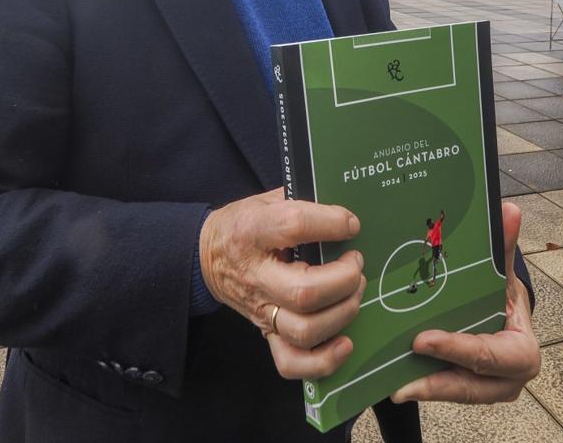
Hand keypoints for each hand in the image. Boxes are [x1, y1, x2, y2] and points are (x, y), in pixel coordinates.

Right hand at [199, 187, 365, 379]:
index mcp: (252, 232)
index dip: (331, 223)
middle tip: (355, 262)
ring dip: (343, 312)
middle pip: (305, 292)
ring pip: (305, 329)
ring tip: (353, 289)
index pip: (294, 226)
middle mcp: (256, 276)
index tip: (351, 224)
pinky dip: (324, 359)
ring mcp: (261, 310)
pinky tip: (345, 342)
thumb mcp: (266, 200)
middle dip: (343, 279)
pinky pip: (292, 361)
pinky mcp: (266, 333)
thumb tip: (347, 211)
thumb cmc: (244, 225)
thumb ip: (303, 200)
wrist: (207, 257)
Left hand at [391, 201, 539, 403]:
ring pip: (454, 394)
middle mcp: (507, 380)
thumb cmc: (502, 296)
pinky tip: (390, 381)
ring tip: (391, 386)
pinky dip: (420, 387)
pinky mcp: (463, 391)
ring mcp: (485, 390)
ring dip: (424, 390)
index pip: (493, 356)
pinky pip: (442, 392)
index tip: (423, 340)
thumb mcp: (503, 274)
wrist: (503, 318)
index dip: (459, 349)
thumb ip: (503, 247)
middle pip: (472, 386)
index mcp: (522, 352)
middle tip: (400, 377)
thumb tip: (509, 210)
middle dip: (436, 382)